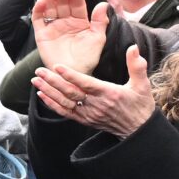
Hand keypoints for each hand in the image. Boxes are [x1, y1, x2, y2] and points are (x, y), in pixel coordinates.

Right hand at [31, 0, 107, 73]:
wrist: (73, 75)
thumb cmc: (87, 58)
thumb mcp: (97, 39)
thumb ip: (99, 22)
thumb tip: (104, 4)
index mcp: (80, 21)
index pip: (77, 4)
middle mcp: (66, 21)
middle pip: (62, 3)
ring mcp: (53, 27)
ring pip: (50, 8)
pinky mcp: (42, 34)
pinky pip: (38, 20)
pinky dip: (38, 11)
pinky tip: (41, 2)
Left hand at [33, 45, 156, 138]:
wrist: (138, 131)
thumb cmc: (140, 106)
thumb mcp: (142, 85)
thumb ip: (136, 66)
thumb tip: (133, 47)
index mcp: (109, 94)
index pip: (86, 83)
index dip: (70, 75)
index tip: (57, 66)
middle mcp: (96, 105)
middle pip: (70, 92)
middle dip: (53, 81)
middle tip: (39, 70)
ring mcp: (89, 114)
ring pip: (64, 102)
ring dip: (49, 91)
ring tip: (36, 80)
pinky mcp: (85, 120)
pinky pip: (65, 112)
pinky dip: (52, 104)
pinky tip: (42, 94)